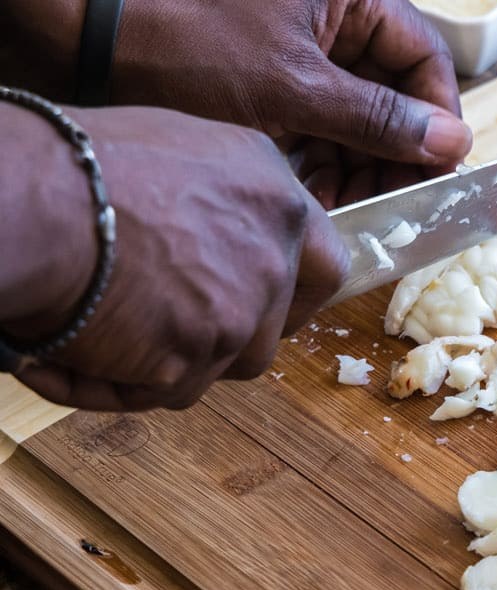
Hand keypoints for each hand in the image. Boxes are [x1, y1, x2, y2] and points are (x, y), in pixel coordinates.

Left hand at [0, 0, 470, 206]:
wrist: (86, 36)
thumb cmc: (188, 42)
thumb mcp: (296, 89)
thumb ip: (380, 119)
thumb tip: (453, 143)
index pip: (424, 59)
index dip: (436, 120)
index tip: (438, 173)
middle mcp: (329, 19)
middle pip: (392, 93)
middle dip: (391, 153)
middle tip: (389, 203)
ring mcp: (296, 50)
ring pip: (354, 115)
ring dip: (355, 165)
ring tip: (342, 206)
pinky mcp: (267, 79)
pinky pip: (315, 122)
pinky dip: (319, 161)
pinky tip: (311, 195)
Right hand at [9, 106, 348, 410]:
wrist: (33, 199)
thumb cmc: (78, 162)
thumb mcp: (175, 151)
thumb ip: (214, 201)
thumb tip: (204, 237)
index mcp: (273, 197)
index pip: (324, 266)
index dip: (294, 295)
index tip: (267, 307)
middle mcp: (273, 255)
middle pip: (271, 328)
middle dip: (224, 336)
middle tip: (166, 328)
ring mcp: (240, 313)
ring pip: (222, 366)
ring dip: (173, 362)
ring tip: (99, 334)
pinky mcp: (195, 361)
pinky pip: (164, 392)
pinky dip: (116, 383)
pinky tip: (61, 358)